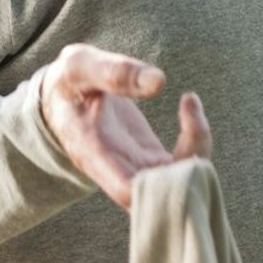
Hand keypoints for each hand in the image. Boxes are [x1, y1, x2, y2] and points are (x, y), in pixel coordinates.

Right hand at [38, 43, 211, 208]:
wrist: (64, 98)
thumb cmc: (69, 82)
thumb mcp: (80, 66)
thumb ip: (115, 72)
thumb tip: (159, 81)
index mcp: (93, 154)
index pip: (129, 190)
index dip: (161, 179)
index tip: (175, 134)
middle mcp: (116, 172)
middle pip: (163, 196)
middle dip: (190, 166)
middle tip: (191, 112)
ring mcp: (137, 169)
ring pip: (180, 185)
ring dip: (198, 150)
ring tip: (189, 104)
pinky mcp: (152, 161)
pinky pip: (183, 166)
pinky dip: (197, 142)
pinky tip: (189, 103)